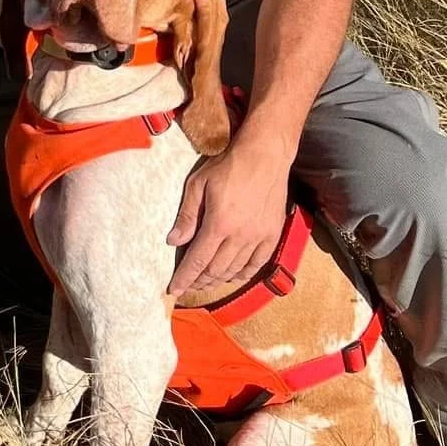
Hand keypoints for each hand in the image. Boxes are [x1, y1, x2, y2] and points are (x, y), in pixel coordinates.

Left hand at [166, 132, 290, 296]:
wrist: (265, 155)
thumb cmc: (228, 166)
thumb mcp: (198, 184)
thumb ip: (187, 215)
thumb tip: (174, 240)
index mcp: (219, 223)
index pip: (197, 260)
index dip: (184, 278)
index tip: (173, 290)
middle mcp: (240, 235)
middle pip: (215, 270)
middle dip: (199, 281)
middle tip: (189, 284)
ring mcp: (259, 237)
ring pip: (235, 270)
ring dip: (218, 279)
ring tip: (206, 281)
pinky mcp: (272, 234)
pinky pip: (256, 264)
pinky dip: (242, 274)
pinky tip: (232, 276)